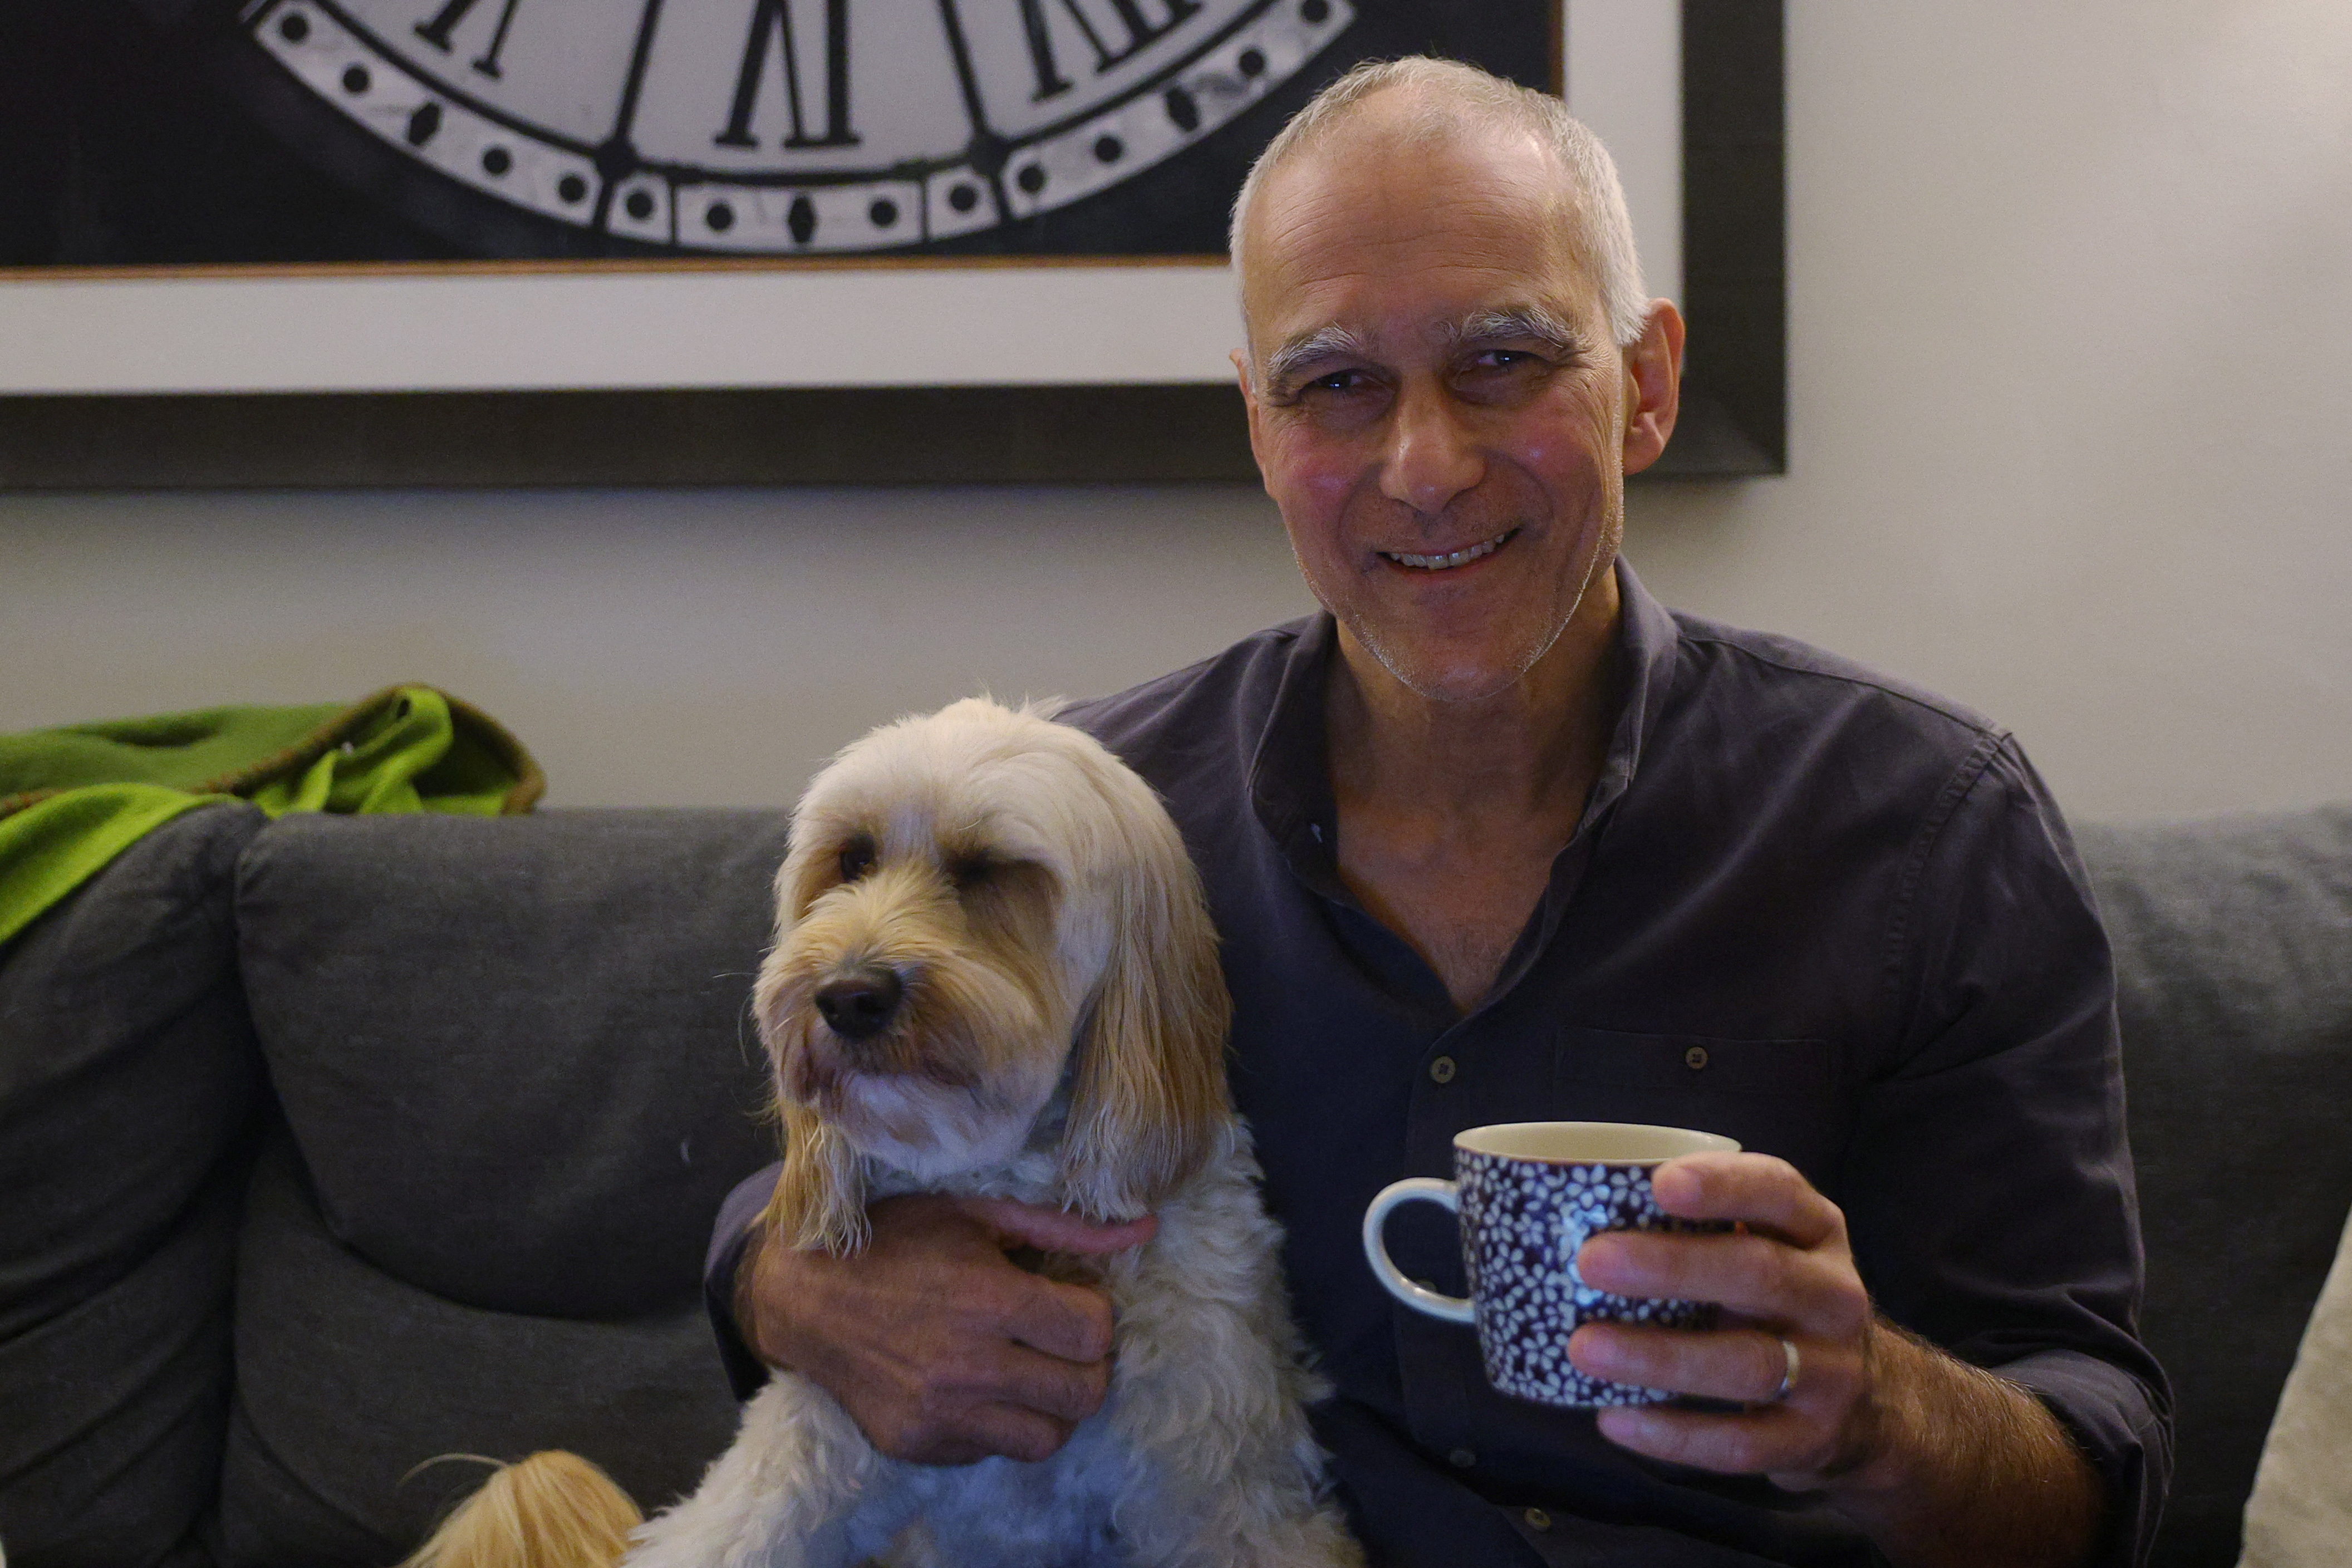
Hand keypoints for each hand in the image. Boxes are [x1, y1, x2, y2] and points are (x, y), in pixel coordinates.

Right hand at [737, 1192, 1155, 1465]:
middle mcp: (967, 1366)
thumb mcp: (976, 1212)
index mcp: (987, 1300)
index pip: (1094, 1335)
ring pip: (1047, 1438)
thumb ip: (1063, 1229)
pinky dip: (999, 1423)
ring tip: (1027, 1368)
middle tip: (1059, 1340)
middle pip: (1084, 1395)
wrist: (802, 1295)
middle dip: (1085, 1365)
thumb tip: (1145, 1227)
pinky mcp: (919, 1445)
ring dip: (1050, 1404)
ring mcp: (941, 1415)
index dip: (1093, 1315)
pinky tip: (978, 1384)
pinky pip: (993, 1450)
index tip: (1068, 1301)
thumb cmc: (895, 1240)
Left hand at [1564, 1154, 2101, 1567]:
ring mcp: (1831, 1372)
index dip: (1723, 1186)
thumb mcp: (1764, 1245)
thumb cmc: (1777, 1300)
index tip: (1659, 1183)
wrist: (1869, 1401)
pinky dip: (1673, 1434)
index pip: (1778, 1193)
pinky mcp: (1811, 1439)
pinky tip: (1612, 1418)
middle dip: (1671, 1267)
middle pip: (1758, 1274)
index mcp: (1815, 1231)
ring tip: (1583, 1348)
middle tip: (1590, 1261)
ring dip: (1660, 1357)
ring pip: (1747, 1364)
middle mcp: (1834, 1296)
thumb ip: (1699, 1224)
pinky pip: (1739, 1443)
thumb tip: (1567, 1208)